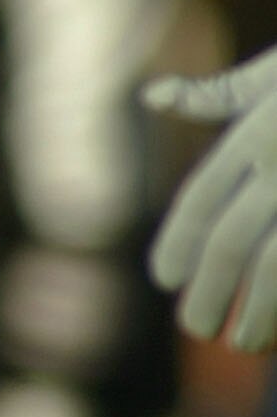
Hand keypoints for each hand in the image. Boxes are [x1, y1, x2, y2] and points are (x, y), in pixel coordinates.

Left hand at [146, 47, 276, 342]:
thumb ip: (217, 94)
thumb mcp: (271, 73)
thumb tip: (151, 94)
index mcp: (257, 133)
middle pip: (231, 242)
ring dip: (257, 313)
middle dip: (208, 291)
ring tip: (242, 343)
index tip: (162, 280)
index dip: (178, 242)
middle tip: (194, 328)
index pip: (202, 199)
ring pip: (276, 266)